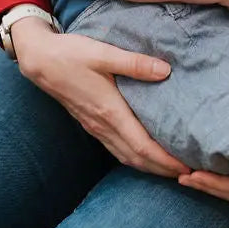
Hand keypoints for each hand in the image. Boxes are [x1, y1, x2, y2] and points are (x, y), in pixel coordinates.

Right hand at [10, 16, 184, 177]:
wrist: (40, 60)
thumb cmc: (71, 54)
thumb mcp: (103, 53)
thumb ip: (135, 63)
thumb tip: (166, 71)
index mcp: (110, 111)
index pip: (142, 146)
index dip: (165, 160)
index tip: (186, 167)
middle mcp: (102, 125)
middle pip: (136, 159)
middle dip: (162, 169)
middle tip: (188, 174)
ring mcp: (95, 127)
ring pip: (125, 157)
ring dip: (148, 167)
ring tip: (170, 169)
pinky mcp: (90, 123)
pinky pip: (115, 149)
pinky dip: (133, 157)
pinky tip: (143, 154)